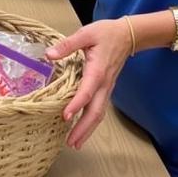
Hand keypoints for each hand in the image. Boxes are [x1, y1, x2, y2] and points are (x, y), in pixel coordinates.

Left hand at [44, 18, 134, 149]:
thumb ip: (67, 45)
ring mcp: (107, 88)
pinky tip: (82, 128)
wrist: (128, 35)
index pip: (86, 92)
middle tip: (70, 143)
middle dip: (83, 129)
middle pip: (95, 111)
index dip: (76, 105)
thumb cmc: (106, 33)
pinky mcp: (106, 89)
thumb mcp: (86, 34)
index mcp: (98, 71)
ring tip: (75, 143)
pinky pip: (99, 109)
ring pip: (99, 114)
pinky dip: (91, 122)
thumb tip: (49, 55)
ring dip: (88, 129)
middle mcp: (104, 84)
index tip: (65, 117)